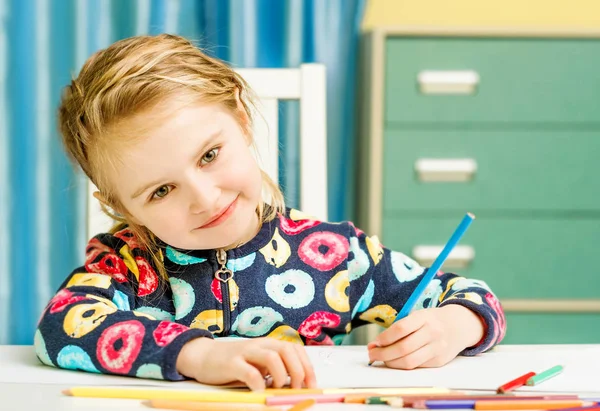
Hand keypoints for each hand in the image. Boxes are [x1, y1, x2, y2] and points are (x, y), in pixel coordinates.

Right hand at [176, 337, 316, 390]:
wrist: (203, 356)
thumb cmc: (234, 363)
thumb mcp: (257, 364)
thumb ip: (274, 370)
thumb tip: (296, 385)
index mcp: (269, 344)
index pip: (295, 349)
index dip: (307, 366)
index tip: (311, 385)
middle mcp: (260, 345)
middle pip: (287, 350)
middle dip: (298, 370)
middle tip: (297, 388)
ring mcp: (246, 353)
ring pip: (272, 357)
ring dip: (280, 376)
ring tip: (276, 388)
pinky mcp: (231, 363)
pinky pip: (250, 372)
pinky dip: (258, 384)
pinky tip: (259, 391)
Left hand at [367, 305, 483, 368]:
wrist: (459, 326)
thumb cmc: (431, 320)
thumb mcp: (418, 315)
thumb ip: (400, 327)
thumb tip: (377, 343)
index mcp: (424, 317)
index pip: (400, 329)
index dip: (384, 338)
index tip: (373, 342)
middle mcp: (433, 333)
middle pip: (403, 348)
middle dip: (383, 354)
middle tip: (372, 354)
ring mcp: (437, 348)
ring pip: (409, 361)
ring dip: (390, 362)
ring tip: (380, 359)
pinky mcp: (439, 361)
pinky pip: (416, 366)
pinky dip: (402, 365)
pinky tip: (395, 361)